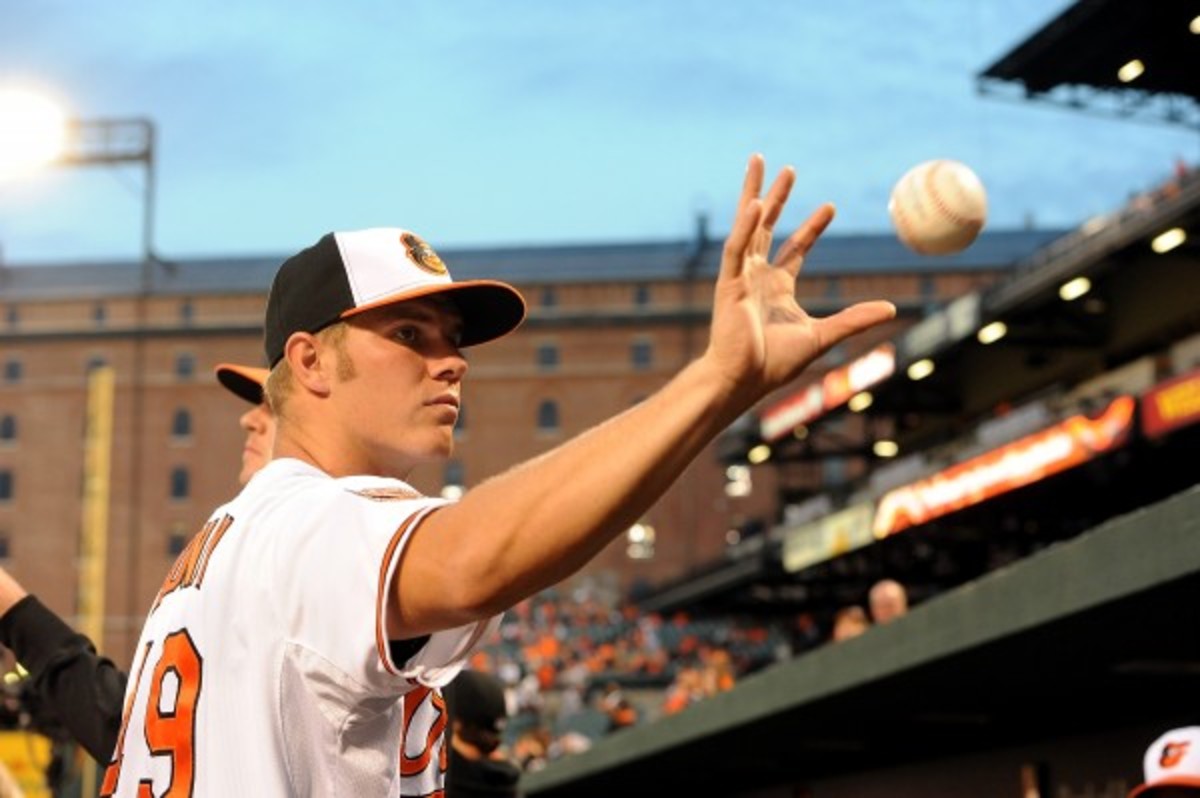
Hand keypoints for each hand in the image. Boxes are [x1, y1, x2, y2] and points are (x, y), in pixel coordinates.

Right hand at [705, 154, 895, 403]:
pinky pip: (736, 248)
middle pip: (767, 226)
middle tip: (788, 168)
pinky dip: (745, 226)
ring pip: (747, 224)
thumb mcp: (823, 336)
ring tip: (759, 161)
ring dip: (754, 193)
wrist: (743, 380)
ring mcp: (740, 276)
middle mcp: (757, 276)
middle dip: (777, 196)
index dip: (812, 227)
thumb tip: (893, 309)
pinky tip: (755, 203)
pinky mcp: (728, 283)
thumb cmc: (773, 364)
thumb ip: (854, 319)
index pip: (795, 248)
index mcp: (776, 287)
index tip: (830, 205)